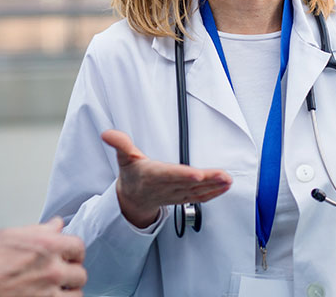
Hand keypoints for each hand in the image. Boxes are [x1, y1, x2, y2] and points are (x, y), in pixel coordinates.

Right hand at [0, 218, 86, 296]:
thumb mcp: (8, 236)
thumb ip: (38, 230)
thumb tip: (56, 225)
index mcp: (46, 247)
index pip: (78, 246)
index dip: (73, 251)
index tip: (69, 254)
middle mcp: (51, 270)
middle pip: (80, 273)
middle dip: (71, 272)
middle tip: (60, 273)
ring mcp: (47, 293)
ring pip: (76, 295)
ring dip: (68, 292)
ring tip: (55, 290)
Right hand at [101, 129, 231, 227]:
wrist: (133, 200)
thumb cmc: (132, 175)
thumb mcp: (124, 158)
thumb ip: (120, 144)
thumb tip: (107, 134)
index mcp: (153, 175)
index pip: (169, 175)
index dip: (183, 175)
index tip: (197, 174)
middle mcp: (166, 187)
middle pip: (188, 184)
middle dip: (207, 180)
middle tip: (223, 175)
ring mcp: (176, 194)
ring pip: (197, 192)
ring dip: (215, 186)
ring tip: (228, 180)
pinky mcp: (183, 197)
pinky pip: (200, 197)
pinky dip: (214, 193)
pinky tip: (225, 186)